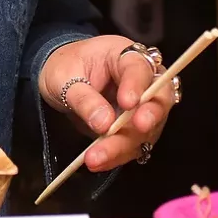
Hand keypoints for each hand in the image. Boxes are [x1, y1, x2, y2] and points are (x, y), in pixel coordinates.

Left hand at [39, 35, 173, 171]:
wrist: (59, 78)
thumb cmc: (63, 67)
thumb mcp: (63, 77)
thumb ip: (84, 98)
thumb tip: (104, 124)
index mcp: (124, 55)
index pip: (139, 68)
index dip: (137, 86)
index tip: (128, 103)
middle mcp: (142, 80)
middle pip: (158, 99)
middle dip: (148, 118)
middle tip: (137, 130)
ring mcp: (142, 106)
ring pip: (147, 128)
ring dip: (124, 145)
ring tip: (96, 158)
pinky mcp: (135, 128)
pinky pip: (133, 143)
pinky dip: (117, 154)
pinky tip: (99, 161)